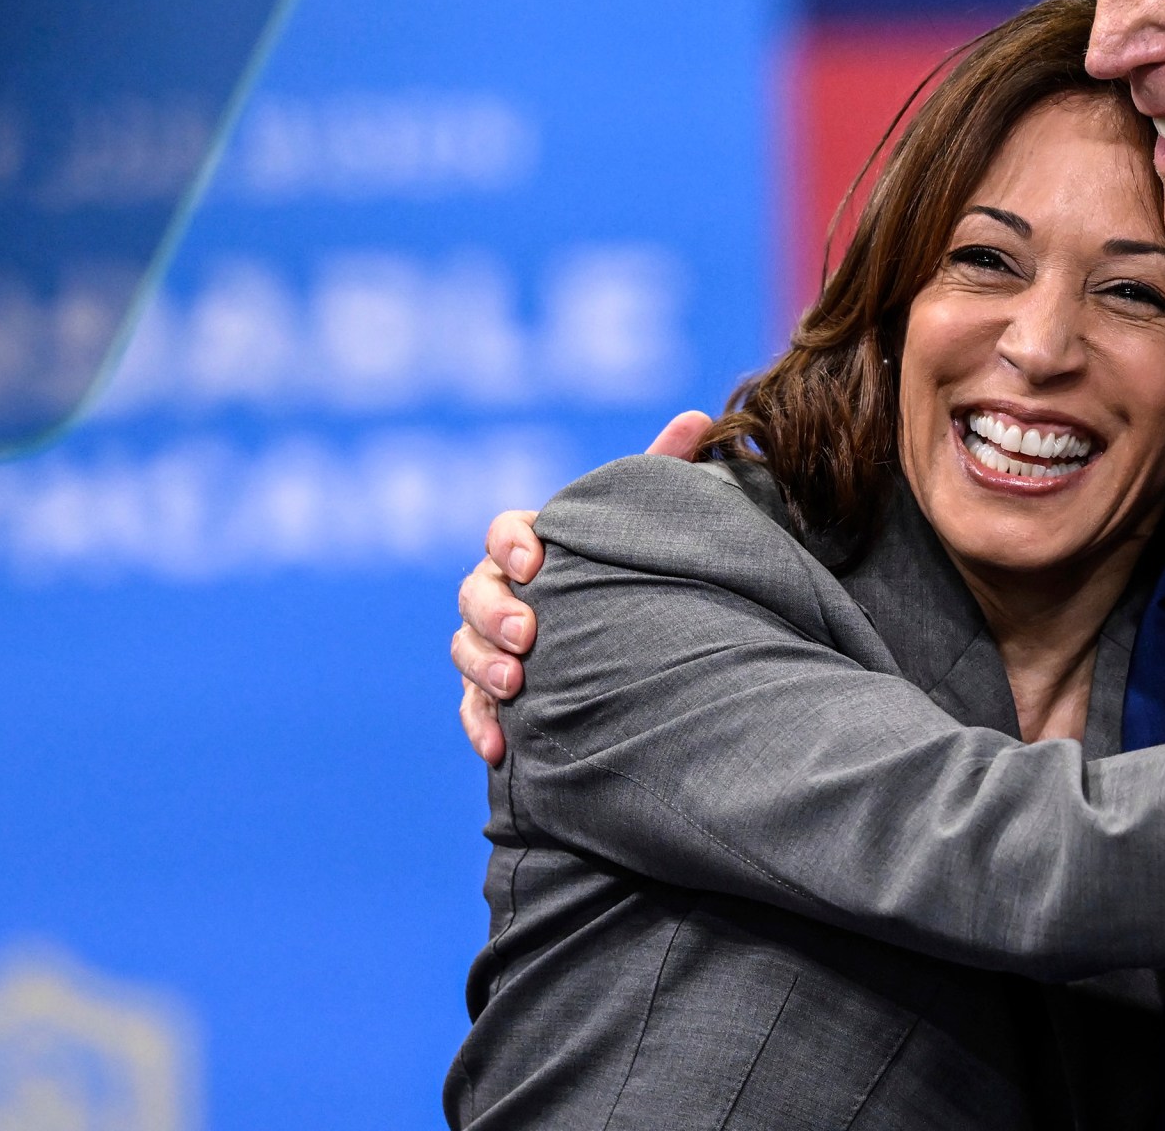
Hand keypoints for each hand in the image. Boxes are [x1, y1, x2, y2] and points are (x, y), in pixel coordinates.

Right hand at [456, 410, 713, 763]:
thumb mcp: (653, 523)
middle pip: (474, 592)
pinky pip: (472, 708)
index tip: (536, 561)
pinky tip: (500, 747)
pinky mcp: (495, 694)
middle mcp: (505, 590)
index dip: (513, 543)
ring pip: (465, 648)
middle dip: (495, 612)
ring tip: (516, 686)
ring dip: (484, 666)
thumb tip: (698, 416)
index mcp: (536, 544)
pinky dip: (481, 724)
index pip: (505, 531)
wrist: (639, 643)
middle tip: (528, 635)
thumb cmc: (639, 570)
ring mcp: (494, 643)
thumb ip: (666, 470)